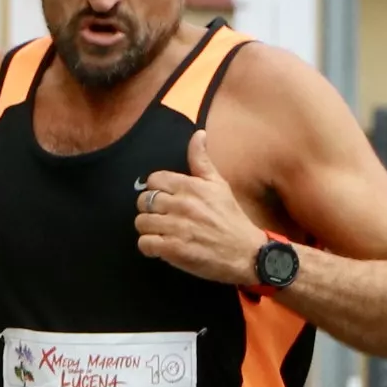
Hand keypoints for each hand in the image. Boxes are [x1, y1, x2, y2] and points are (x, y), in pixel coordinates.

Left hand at [131, 129, 268, 286]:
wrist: (244, 252)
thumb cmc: (230, 217)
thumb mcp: (219, 184)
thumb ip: (202, 160)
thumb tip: (198, 134)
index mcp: (191, 187)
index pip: (154, 180)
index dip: (155, 189)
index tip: (164, 198)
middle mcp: (182, 205)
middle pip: (143, 201)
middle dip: (150, 210)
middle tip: (162, 217)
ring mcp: (176, 228)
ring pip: (141, 222)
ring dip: (148, 229)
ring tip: (161, 232)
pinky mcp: (173, 250)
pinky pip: (145, 243)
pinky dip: (149, 246)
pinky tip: (160, 246)